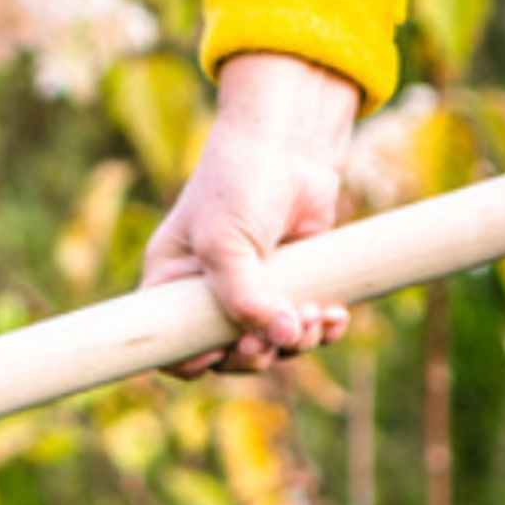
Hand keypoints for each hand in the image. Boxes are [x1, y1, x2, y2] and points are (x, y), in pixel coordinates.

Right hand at [142, 53, 360, 377]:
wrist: (291, 143)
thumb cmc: (239, 182)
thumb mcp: (225, 241)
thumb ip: (243, 297)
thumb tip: (281, 339)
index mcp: (174, 282)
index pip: (171, 343)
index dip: (191, 360)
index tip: (219, 351)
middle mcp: (211, 291)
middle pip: (226, 355)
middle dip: (255, 354)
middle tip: (274, 338)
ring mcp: (255, 290)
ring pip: (271, 345)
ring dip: (296, 341)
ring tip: (313, 315)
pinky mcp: (294, 284)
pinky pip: (304, 327)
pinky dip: (321, 329)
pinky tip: (334, 315)